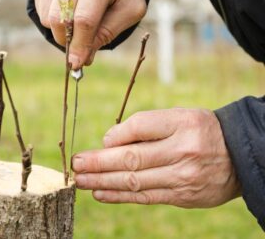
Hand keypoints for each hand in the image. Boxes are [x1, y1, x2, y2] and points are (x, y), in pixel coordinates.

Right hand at [34, 0, 146, 69]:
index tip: (75, 64)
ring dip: (60, 31)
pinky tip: (68, 14)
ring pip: (48, 16)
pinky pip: (41, 9)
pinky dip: (52, 20)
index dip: (79, 45)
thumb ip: (106, 33)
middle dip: (68, 41)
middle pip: (60, 18)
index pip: (84, 20)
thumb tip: (82, 59)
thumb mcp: (127, 12)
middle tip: (78, 48)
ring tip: (78, 26)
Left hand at [72, 109, 240, 207]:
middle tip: (76, 164)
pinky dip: (119, 196)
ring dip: (103, 181)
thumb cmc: (200, 131)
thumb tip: (110, 140)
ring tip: (81, 181)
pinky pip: (145, 197)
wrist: (237, 155)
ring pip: (134, 181)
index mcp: (182, 124)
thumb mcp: (179, 117)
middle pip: (132, 158)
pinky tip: (100, 194)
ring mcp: (182, 177)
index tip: (101, 143)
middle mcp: (183, 150)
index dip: (116, 136)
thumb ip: (145, 125)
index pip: (140, 126)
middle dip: (100, 162)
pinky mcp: (182, 196)